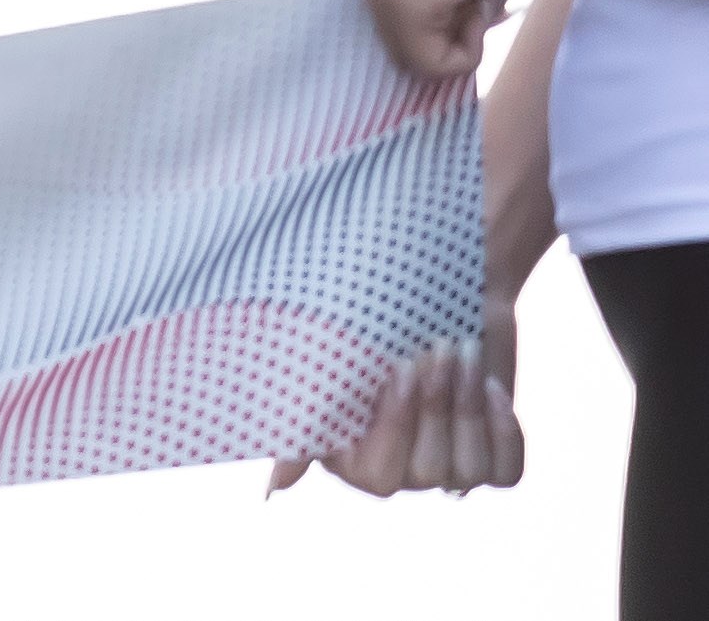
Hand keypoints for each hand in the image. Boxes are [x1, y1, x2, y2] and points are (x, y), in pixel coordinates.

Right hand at [270, 303, 524, 497]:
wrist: (434, 291)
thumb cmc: (372, 321)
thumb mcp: (333, 357)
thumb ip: (304, 415)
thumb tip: (275, 488)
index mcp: (352, 454)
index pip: (378, 476)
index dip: (395, 427)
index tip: (396, 368)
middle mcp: (399, 469)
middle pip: (425, 472)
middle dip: (435, 408)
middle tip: (435, 350)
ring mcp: (446, 468)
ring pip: (467, 472)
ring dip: (468, 407)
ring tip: (464, 353)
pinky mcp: (490, 458)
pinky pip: (506, 471)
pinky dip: (502, 429)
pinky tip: (489, 386)